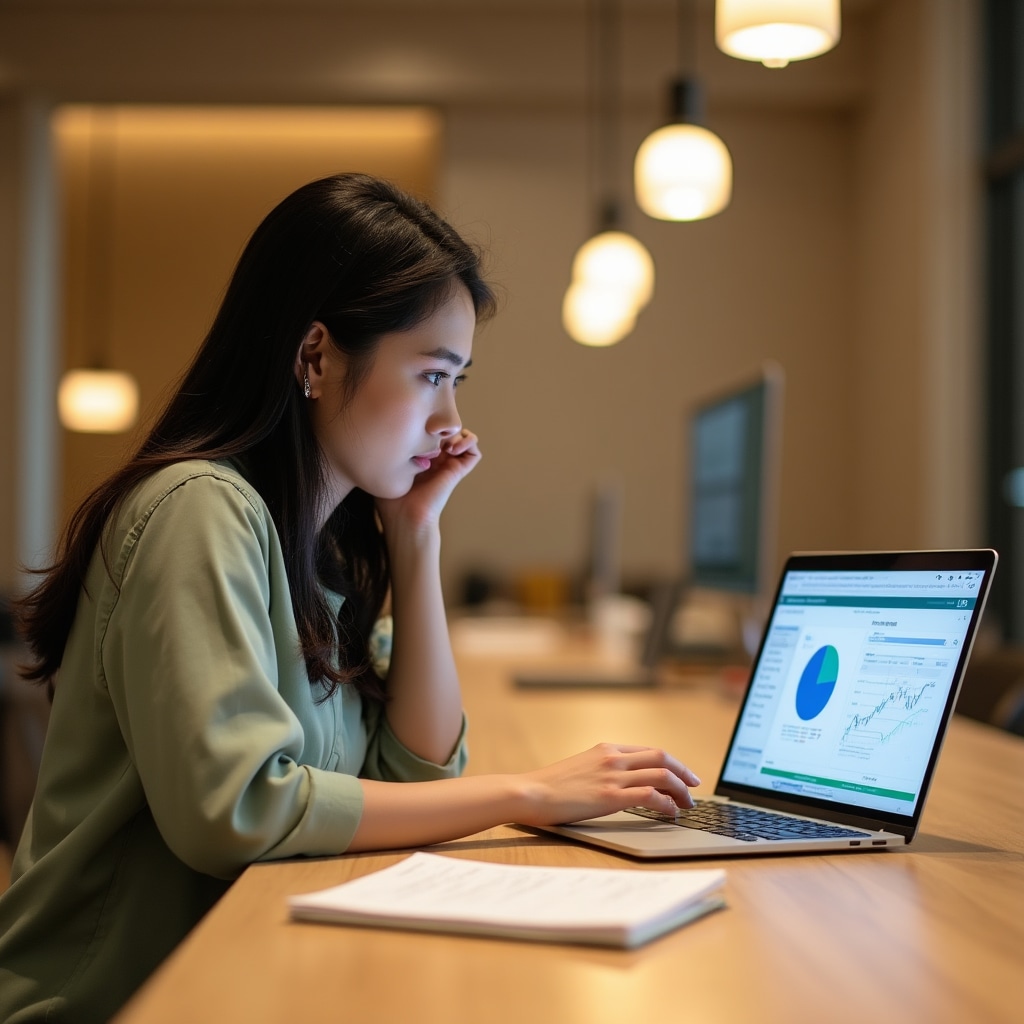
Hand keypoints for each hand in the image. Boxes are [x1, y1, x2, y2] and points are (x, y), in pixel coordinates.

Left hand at [377, 429, 480, 538]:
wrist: (405, 517)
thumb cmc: (391, 499)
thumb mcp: (387, 468)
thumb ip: (391, 450)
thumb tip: (386, 431)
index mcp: (422, 457)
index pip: (432, 431)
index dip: (428, 423)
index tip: (416, 426)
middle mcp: (438, 459)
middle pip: (448, 431)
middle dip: (442, 425)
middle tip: (431, 431)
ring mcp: (449, 464)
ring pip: (463, 437)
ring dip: (457, 432)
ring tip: (444, 441)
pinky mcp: (458, 471)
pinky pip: (474, 452)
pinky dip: (469, 442)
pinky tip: (452, 449)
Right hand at [515, 743, 700, 825]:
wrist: (531, 792)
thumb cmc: (551, 786)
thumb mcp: (581, 767)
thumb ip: (602, 769)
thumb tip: (621, 781)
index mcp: (607, 749)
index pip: (650, 751)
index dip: (671, 762)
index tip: (682, 774)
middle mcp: (614, 758)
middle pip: (662, 758)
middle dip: (684, 772)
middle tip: (694, 786)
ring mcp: (614, 776)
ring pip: (662, 775)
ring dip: (681, 791)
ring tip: (687, 805)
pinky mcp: (611, 797)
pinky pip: (651, 796)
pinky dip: (667, 804)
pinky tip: (671, 813)